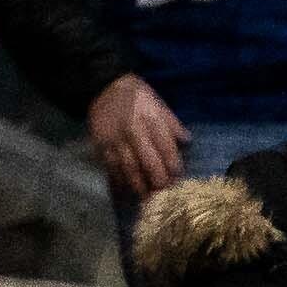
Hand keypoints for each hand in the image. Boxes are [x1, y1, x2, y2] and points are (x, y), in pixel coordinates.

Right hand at [88, 74, 186, 197]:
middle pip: (147, 160)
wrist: (103, 86)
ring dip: (138, 186)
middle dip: (158, 181)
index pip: (165, 146)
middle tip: (165, 197)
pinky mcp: (100, 144)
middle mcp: (133, 130)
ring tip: (147, 200)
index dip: (173, 165)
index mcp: (150, 119)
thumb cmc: (136, 96)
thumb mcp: (158, 103)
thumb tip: (187, 140)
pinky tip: (125, 191)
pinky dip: (118, 180)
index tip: (179, 179)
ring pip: (128, 167)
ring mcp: (115, 139)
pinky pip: (110, 166)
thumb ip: (171, 123)